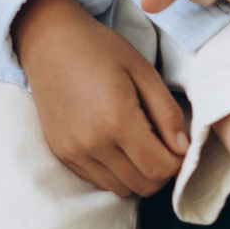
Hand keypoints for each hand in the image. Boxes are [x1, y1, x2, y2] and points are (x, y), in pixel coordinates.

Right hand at [12, 0, 190, 198]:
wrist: (47, 40)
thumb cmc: (99, 48)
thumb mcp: (143, 70)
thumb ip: (167, 112)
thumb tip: (183, 149)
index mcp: (117, 120)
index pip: (161, 170)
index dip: (178, 162)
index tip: (177, 142)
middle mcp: (92, 143)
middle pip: (144, 186)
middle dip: (161, 170)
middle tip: (159, 142)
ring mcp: (73, 151)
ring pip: (121, 189)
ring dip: (137, 173)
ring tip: (136, 143)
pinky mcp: (61, 152)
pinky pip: (98, 180)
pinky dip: (114, 171)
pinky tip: (113, 142)